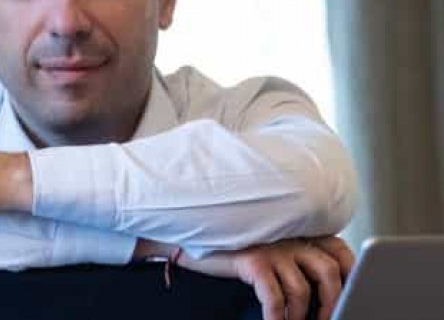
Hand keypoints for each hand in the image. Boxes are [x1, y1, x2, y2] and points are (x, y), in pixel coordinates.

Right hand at [135, 236, 352, 319]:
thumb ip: (295, 258)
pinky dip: (277, 316)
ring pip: (302, 289)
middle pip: (328, 271)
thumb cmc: (233, 245)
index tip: (348, 299)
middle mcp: (289, 233)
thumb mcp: (270, 246)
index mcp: (300, 228)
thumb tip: (324, 293)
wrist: (188, 233)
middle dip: (332, 303)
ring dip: (302, 317)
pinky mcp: (251, 258)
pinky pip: (273, 296)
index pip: (341, 252)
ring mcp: (270, 245)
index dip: (351, 278)